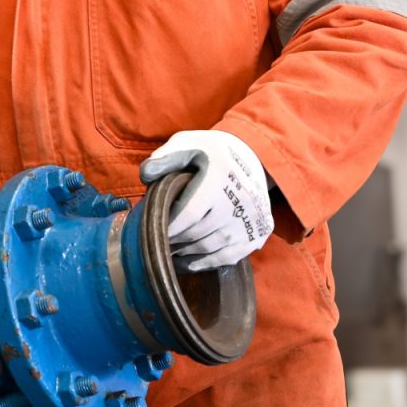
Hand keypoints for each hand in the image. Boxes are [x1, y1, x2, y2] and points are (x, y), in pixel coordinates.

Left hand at [140, 130, 273, 270]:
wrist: (253, 156)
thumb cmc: (212, 151)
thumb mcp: (187, 143)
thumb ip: (164, 158)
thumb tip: (145, 177)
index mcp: (221, 176)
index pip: (190, 213)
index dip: (169, 226)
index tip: (152, 230)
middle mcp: (241, 200)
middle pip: (199, 233)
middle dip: (175, 240)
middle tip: (157, 242)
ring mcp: (253, 219)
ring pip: (212, 248)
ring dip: (187, 253)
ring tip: (170, 251)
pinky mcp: (260, 232)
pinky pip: (230, 257)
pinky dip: (208, 263)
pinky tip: (190, 262)